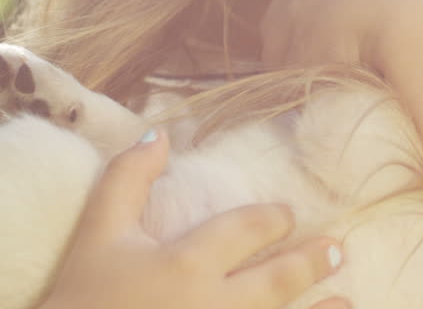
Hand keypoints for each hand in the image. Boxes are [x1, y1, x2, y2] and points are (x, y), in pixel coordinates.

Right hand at [37, 129, 347, 308]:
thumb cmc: (75, 299)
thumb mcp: (95, 234)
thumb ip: (127, 178)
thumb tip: (160, 132)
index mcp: (185, 265)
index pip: (244, 231)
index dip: (271, 220)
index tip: (287, 216)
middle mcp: (210, 307)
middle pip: (277, 282)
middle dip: (310, 264)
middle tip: (336, 249)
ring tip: (347, 301)